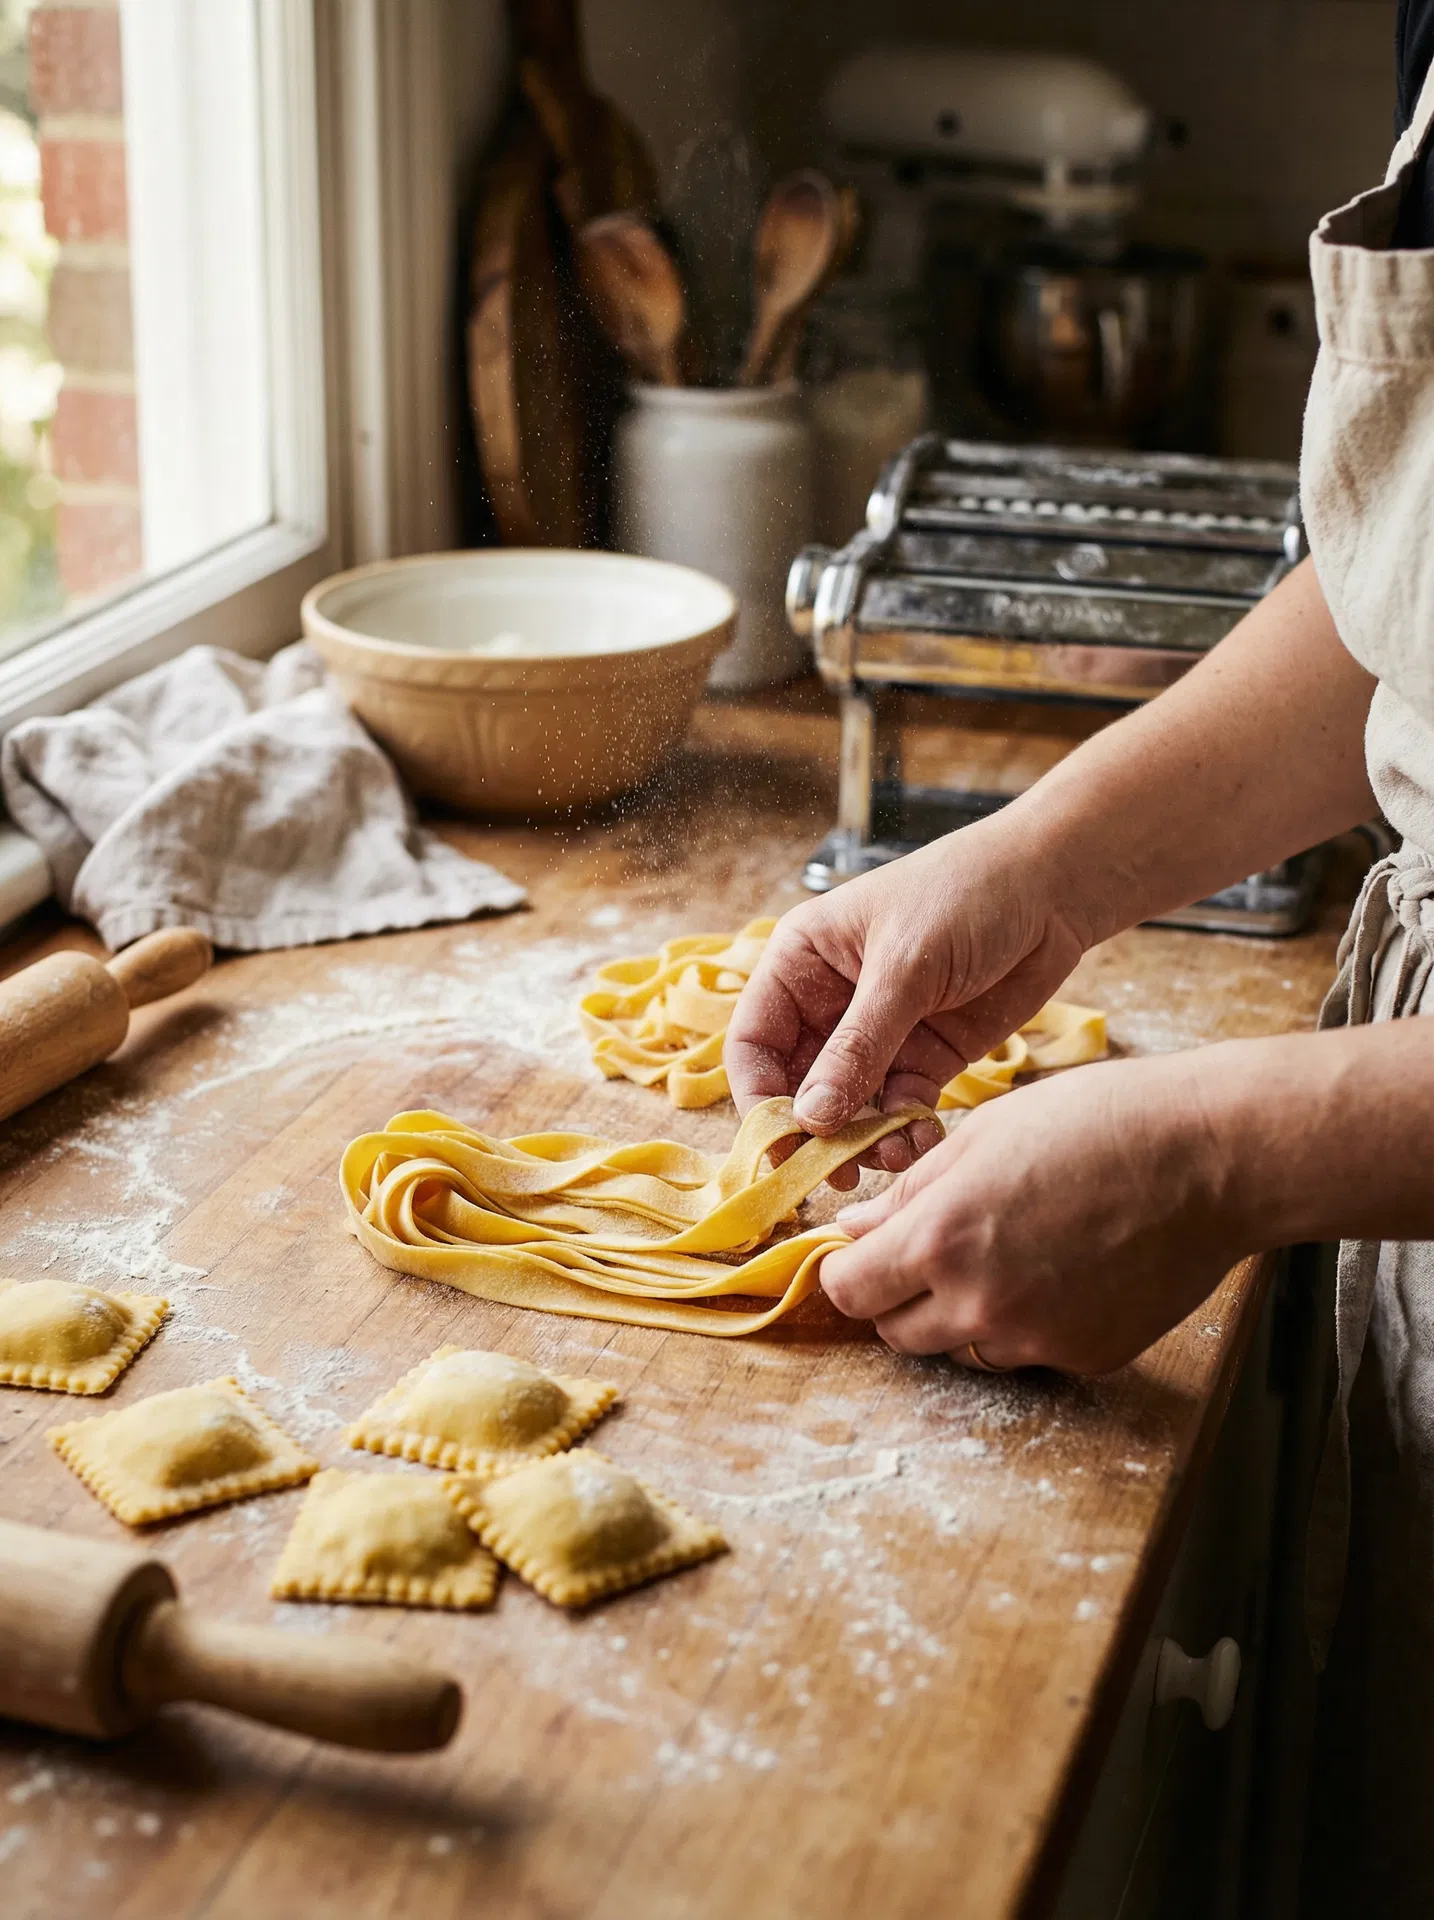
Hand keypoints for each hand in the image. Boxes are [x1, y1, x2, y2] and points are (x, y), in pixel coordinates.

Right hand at [726, 815, 1091, 1187]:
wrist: (1052, 889)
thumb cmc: (965, 896)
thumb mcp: (904, 968)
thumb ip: (857, 1047)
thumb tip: (810, 1119)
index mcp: (800, 962)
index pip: (754, 1043)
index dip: (761, 1098)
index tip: (782, 1145)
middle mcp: (829, 1002)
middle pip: (797, 1085)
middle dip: (816, 1131)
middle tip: (836, 1173)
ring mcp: (878, 1034)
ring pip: (850, 1106)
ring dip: (864, 1139)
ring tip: (891, 1157)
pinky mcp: (925, 1057)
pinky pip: (899, 1108)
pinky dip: (905, 1131)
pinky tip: (921, 1141)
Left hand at [817, 1050, 1251, 1374]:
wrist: (1209, 1156)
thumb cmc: (1096, 1121)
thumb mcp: (982, 1133)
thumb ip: (910, 1192)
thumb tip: (856, 1228)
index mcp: (942, 1240)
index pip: (849, 1290)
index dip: (849, 1269)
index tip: (862, 1250)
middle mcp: (980, 1305)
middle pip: (896, 1332)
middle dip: (898, 1295)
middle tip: (933, 1248)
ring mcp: (1036, 1339)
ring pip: (960, 1347)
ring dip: (962, 1314)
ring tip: (1010, 1250)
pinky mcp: (1086, 1357)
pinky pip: (1026, 1351)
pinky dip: (1027, 1322)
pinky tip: (1062, 1268)